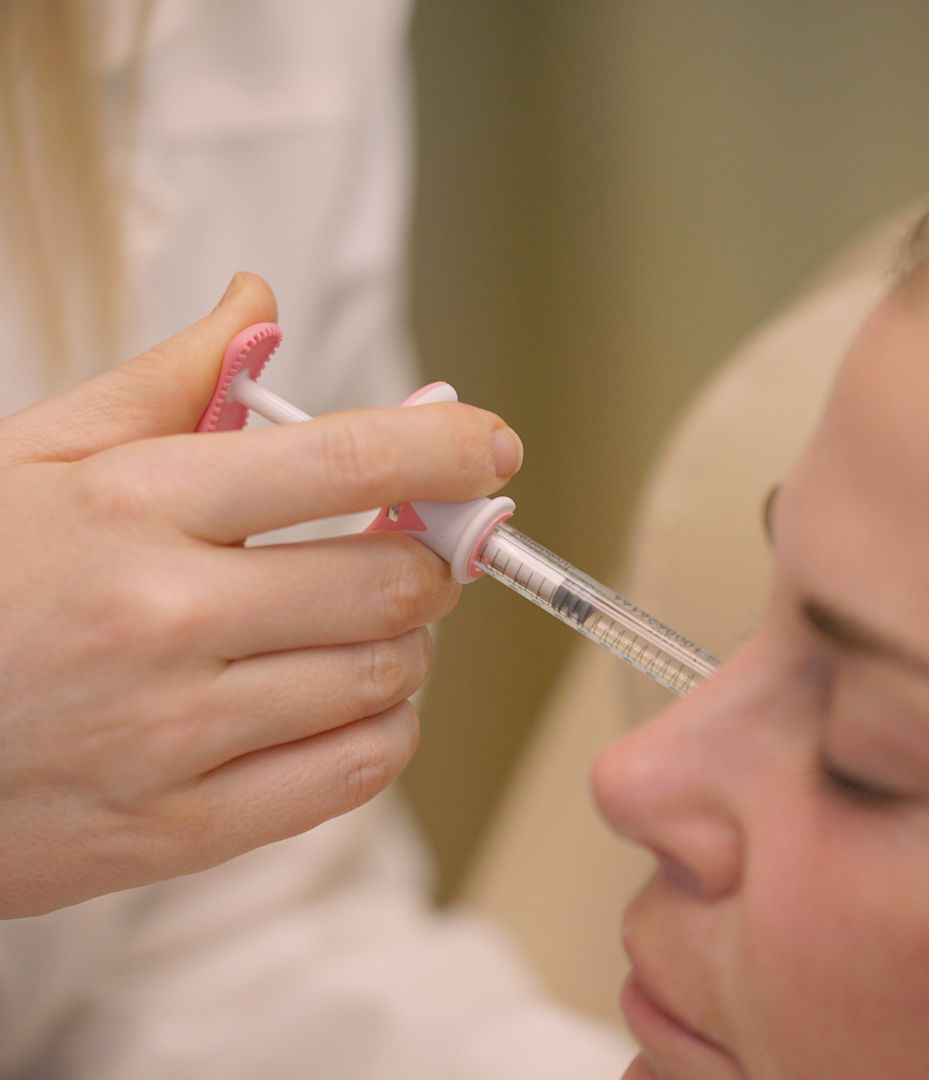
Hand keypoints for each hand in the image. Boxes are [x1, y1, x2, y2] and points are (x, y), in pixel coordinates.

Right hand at [0, 274, 522, 916]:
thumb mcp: (31, 457)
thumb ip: (163, 382)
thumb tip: (258, 306)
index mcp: (132, 506)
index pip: (343, 460)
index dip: (445, 446)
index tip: (490, 445)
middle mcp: (163, 618)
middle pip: (390, 580)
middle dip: (434, 557)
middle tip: (419, 544)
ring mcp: (174, 734)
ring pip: (384, 678)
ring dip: (407, 642)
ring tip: (368, 620)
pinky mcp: (178, 830)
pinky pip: (351, 775)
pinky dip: (384, 728)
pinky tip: (351, 699)